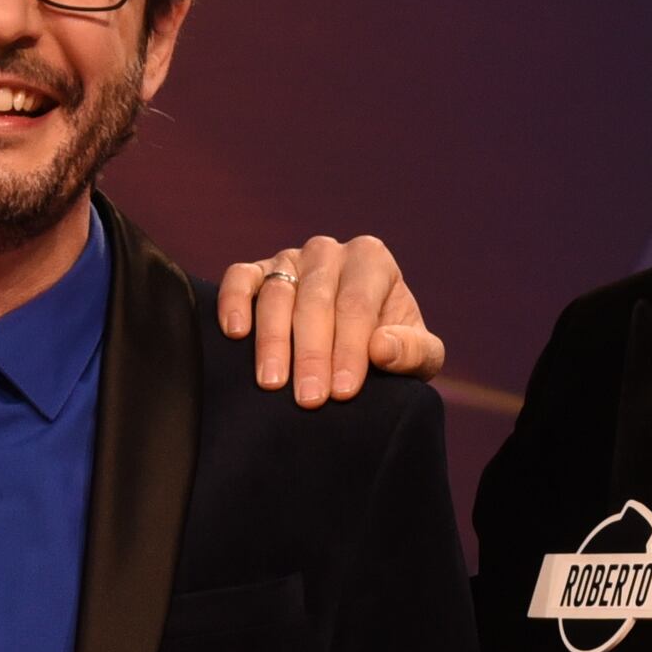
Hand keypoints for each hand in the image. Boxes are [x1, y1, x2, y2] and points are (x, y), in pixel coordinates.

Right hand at [218, 233, 442, 403]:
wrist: (353, 345)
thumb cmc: (388, 348)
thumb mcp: (418, 355)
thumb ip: (414, 352)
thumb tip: (382, 348)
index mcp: (371, 260)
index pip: (357, 305)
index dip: (350, 350)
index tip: (344, 392)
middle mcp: (329, 253)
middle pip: (316, 301)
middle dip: (312, 354)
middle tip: (309, 399)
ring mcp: (289, 259)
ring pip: (277, 294)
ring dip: (273, 340)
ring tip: (272, 383)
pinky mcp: (256, 272)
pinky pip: (240, 278)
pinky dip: (234, 301)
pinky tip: (235, 333)